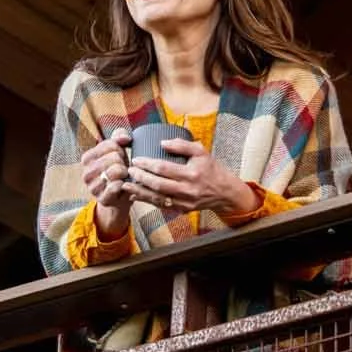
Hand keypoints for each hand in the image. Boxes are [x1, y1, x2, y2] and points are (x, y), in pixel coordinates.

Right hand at [82, 129, 132, 237]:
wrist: (119, 195)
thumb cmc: (118, 170)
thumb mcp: (117, 151)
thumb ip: (119, 138)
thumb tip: (125, 138)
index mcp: (87, 158)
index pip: (110, 144)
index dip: (121, 149)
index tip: (121, 156)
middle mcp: (86, 173)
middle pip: (114, 157)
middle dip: (124, 161)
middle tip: (123, 168)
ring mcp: (92, 187)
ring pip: (115, 171)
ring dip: (125, 173)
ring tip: (124, 176)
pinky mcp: (102, 199)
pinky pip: (115, 186)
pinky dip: (123, 184)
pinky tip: (123, 184)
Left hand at [127, 137, 262, 224]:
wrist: (225, 192)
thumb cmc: (211, 168)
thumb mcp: (201, 151)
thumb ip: (182, 145)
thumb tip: (162, 142)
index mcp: (191, 173)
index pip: (164, 168)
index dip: (147, 164)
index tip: (136, 159)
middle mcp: (187, 190)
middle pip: (158, 185)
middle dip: (140, 178)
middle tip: (129, 170)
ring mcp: (184, 202)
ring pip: (157, 198)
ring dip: (140, 192)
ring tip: (126, 185)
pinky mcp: (182, 210)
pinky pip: (161, 206)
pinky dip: (147, 201)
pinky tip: (136, 195)